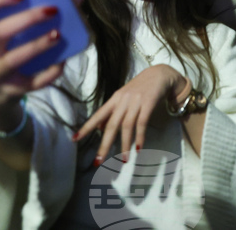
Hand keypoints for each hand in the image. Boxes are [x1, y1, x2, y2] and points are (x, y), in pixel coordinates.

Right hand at [0, 0, 64, 133]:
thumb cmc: (2, 56)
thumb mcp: (0, 39)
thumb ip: (15, 17)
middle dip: (27, 19)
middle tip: (52, 10)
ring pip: (13, 59)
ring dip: (38, 45)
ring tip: (58, 34)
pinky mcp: (11, 92)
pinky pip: (31, 83)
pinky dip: (49, 73)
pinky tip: (61, 62)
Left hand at [73, 63, 187, 165]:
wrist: (160, 74)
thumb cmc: (140, 88)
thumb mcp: (123, 97)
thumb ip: (112, 112)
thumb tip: (98, 128)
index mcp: (114, 99)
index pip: (98, 115)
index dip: (86, 127)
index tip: (75, 139)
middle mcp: (123, 100)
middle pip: (111, 125)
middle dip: (104, 144)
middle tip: (98, 161)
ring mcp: (136, 101)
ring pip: (127, 126)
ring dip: (124, 145)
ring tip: (124, 160)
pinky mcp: (148, 102)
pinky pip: (142, 122)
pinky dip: (140, 136)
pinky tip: (138, 148)